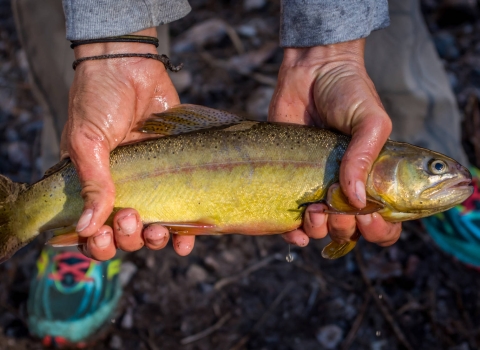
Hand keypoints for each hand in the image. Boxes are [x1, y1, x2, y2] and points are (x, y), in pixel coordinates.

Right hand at [62, 28, 194, 259]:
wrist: (130, 65)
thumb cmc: (99, 100)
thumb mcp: (88, 141)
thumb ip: (92, 183)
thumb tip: (87, 227)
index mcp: (94, 185)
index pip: (92, 231)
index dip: (98, 244)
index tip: (105, 237)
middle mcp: (123, 189)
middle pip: (126, 236)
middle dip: (129, 238)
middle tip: (132, 220)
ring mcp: (152, 183)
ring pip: (154, 228)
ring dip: (156, 239)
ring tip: (159, 231)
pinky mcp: (176, 172)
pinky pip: (182, 210)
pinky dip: (184, 231)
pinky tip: (185, 240)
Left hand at [269, 38, 400, 247]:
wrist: (311, 71)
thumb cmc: (349, 92)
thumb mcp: (371, 121)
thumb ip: (365, 157)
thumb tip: (358, 199)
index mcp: (372, 179)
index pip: (383, 223)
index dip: (379, 229)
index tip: (368, 215)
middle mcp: (345, 188)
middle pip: (349, 231)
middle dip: (345, 227)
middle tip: (336, 205)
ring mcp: (316, 187)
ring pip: (321, 230)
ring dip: (319, 230)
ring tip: (314, 209)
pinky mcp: (289, 182)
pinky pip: (291, 222)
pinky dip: (294, 233)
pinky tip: (295, 230)